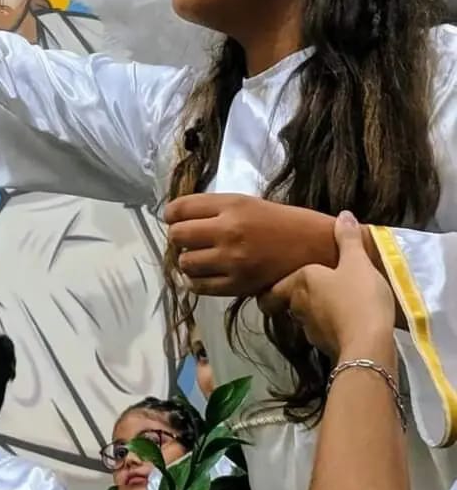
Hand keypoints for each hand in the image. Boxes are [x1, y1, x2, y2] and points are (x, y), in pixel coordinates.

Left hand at [165, 194, 338, 296]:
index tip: (174, 219)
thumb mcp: (247, 203)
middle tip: (188, 241)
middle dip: (178, 238)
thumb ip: (213, 209)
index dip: (171, 215)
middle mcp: (229, 230)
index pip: (179, 208)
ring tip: (200, 258)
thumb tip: (177, 218)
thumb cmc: (281, 222)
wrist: (318, 248)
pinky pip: (199, 286)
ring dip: (187, 261)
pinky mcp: (239, 284)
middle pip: (177, 236)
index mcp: (231, 205)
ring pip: (185, 263)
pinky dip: (197, 282)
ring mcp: (233, 259)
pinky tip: (208, 275)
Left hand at [259, 212, 395, 360]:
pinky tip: (347, 324)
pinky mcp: (325, 347)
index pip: (272, 289)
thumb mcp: (358, 263)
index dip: (273, 289)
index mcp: (299, 281)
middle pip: (288, 302)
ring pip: (305, 318)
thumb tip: (344, 214)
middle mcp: (298, 305)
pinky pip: (324, 333)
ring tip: (335, 305)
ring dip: (315, 312)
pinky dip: (331, 328)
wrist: (368, 345)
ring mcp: (310, 329)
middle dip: (295, 298)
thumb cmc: (359, 297)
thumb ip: (349, 239)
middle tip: (313, 291)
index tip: (277, 284)